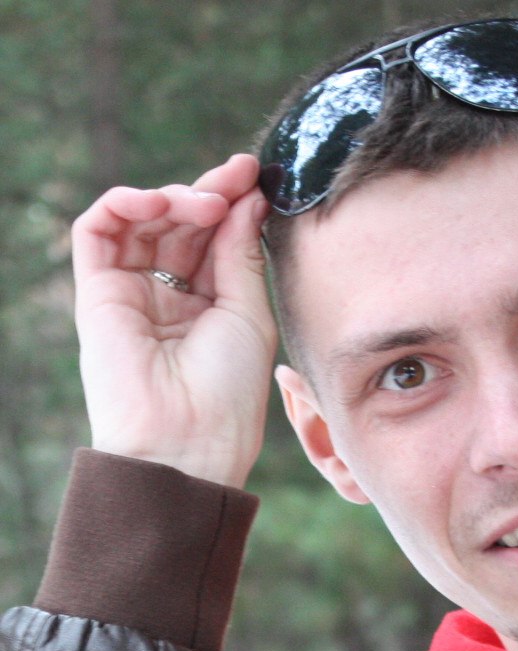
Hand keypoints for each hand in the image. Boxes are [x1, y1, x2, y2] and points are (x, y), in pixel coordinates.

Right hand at [72, 154, 277, 488]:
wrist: (185, 444)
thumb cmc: (227, 395)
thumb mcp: (249, 316)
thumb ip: (241, 254)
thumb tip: (247, 198)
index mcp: (209, 310)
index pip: (215, 240)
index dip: (234, 204)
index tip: (257, 177)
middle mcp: (168, 300)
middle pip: (182, 225)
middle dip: (210, 191)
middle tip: (238, 176)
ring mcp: (131, 296)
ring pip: (143, 221)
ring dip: (174, 197)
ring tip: (206, 202)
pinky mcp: (97, 294)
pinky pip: (97, 231)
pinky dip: (123, 203)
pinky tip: (158, 202)